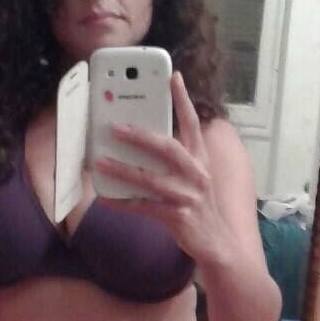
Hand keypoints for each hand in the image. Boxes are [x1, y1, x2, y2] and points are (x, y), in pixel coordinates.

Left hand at [92, 72, 226, 263]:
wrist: (218, 244)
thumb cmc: (200, 207)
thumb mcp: (196, 177)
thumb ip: (178, 159)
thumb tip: (144, 141)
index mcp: (201, 159)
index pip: (193, 123)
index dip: (183, 99)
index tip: (173, 77)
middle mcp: (196, 174)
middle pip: (167, 147)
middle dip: (140, 135)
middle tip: (116, 126)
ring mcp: (187, 196)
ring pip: (151, 179)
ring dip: (123, 170)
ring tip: (101, 162)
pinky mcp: (177, 217)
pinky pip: (143, 207)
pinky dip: (123, 202)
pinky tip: (105, 197)